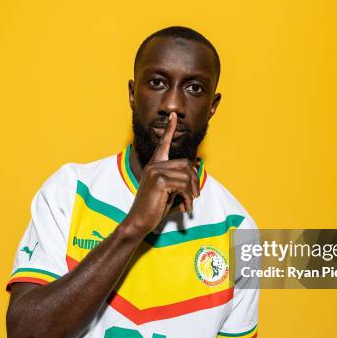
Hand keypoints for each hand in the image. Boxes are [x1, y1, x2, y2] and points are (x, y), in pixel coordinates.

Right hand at [123, 112, 199, 235]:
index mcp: (154, 166)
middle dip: (194, 181)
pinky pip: (184, 186)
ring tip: (188, 204)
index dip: (170, 130)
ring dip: (192, 193)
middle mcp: (154, 165)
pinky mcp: (159, 180)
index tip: (174, 116)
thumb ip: (179, 180)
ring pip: (187, 176)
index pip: (163, 144)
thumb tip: (197, 169)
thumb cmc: (154, 209)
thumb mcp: (169, 192)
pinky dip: (188, 199)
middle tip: (194, 197)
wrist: (139, 221)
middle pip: (186, 164)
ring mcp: (155, 171)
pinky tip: (184, 208)